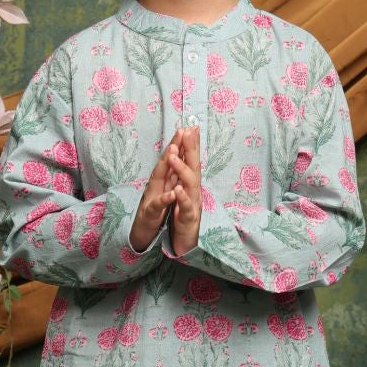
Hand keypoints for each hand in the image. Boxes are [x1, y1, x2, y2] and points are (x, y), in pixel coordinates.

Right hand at [129, 136, 180, 250]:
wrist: (142, 232)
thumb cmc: (155, 210)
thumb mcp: (165, 189)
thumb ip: (171, 174)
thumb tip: (178, 157)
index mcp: (163, 180)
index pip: (172, 159)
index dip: (180, 143)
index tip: (189, 128)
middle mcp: (156, 184)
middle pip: (165, 162)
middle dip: (173, 146)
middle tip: (181, 130)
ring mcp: (152, 196)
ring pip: (158, 178)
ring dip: (166, 165)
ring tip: (174, 150)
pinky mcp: (150, 212)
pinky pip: (158, 204)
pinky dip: (166, 198)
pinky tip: (173, 192)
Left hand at [167, 124, 200, 255]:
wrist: (188, 241)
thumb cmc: (184, 215)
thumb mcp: (181, 193)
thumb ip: (183, 176)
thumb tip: (183, 156)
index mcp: (189, 183)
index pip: (189, 160)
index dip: (190, 144)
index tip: (190, 126)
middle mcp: (193, 190)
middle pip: (193, 166)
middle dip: (190, 148)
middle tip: (187, 131)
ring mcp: (192, 203)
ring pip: (190, 184)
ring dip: (182, 169)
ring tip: (174, 156)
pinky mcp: (188, 218)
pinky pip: (186, 207)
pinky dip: (182, 198)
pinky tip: (177, 189)